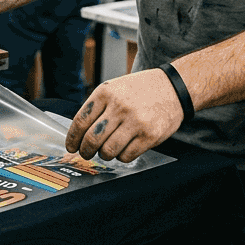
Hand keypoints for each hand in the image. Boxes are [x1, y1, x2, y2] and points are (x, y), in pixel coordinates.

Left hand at [66, 69, 183, 161]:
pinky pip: (126, 156)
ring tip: (107, 150)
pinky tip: (124, 148)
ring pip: (108, 151)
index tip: (71, 146)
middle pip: (92, 139)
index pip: (80, 121)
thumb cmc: (140, 90)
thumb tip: (79, 134)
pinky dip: (122, 156)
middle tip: (86, 153)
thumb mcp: (115, 89)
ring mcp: (135, 122)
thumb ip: (98, 108)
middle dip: (85, 151)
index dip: (72, 138)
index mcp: (106, 92)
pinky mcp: (149, 136)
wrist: (173, 88)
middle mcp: (119, 106)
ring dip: (104, 155)